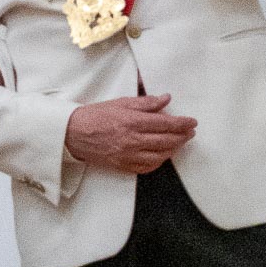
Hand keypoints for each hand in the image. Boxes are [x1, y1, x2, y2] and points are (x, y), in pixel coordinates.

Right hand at [65, 95, 196, 173]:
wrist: (73, 134)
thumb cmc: (95, 116)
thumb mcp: (121, 102)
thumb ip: (145, 103)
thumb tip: (165, 99)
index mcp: (133, 121)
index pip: (166, 123)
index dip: (182, 123)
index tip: (192, 122)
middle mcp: (133, 140)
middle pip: (166, 140)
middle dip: (182, 136)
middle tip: (190, 132)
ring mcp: (128, 155)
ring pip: (159, 156)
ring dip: (173, 149)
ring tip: (179, 143)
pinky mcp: (122, 165)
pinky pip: (146, 167)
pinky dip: (158, 162)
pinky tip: (162, 156)